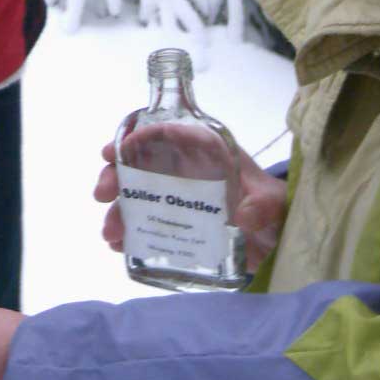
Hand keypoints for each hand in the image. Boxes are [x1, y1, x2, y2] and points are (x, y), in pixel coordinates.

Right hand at [94, 135, 287, 271]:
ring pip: (137, 196)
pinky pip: (144, 224)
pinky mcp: (175, 225)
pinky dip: (129, 234)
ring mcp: (176, 198)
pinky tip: (121, 246)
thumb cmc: (273, 206)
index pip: (167, 134)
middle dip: (115, 176)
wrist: (277, 237)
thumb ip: (262, 205)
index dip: (137, 138)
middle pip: (140, 164)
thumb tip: (241, 218)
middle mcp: (184, 170)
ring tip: (111, 233)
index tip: (115, 151)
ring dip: (118, 211)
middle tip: (102, 195)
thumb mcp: (273, 202)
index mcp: (205, 150)